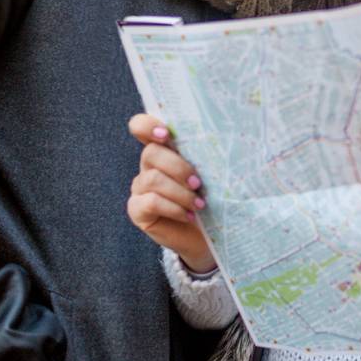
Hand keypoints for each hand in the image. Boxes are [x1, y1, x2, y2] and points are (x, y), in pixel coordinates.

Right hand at [126, 113, 215, 272]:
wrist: (205, 234)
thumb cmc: (210, 198)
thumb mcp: (210, 174)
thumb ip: (206, 157)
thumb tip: (224, 142)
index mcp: (164, 149)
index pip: (141, 127)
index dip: (148, 125)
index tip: (166, 133)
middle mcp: (148, 165)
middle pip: (151, 153)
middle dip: (178, 167)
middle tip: (199, 183)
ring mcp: (140, 188)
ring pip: (152, 179)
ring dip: (180, 192)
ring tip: (200, 204)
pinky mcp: (137, 209)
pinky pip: (150, 202)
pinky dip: (173, 208)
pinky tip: (188, 215)